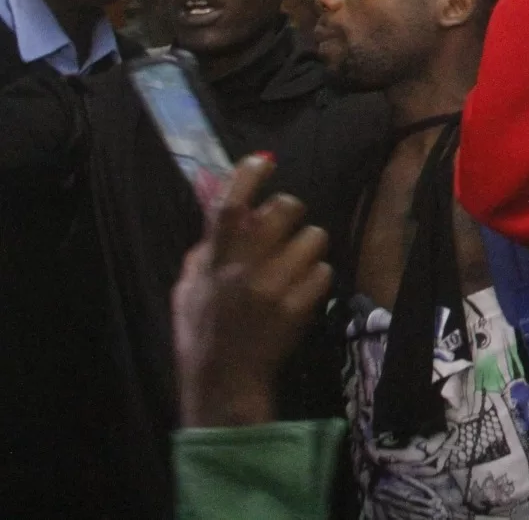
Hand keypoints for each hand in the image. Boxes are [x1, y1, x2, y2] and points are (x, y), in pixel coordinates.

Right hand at [172, 155, 331, 427]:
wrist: (224, 383)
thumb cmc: (201, 331)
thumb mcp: (188, 286)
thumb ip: (206, 245)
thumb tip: (221, 201)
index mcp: (214, 260)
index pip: (231, 206)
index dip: (249, 176)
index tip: (264, 161)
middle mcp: (246, 268)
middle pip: (287, 208)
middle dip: (289, 212)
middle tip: (282, 228)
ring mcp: (276, 287)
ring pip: (314, 237)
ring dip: (307, 247)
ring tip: (293, 265)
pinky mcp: (301, 307)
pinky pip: (324, 271)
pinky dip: (316, 278)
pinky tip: (301, 291)